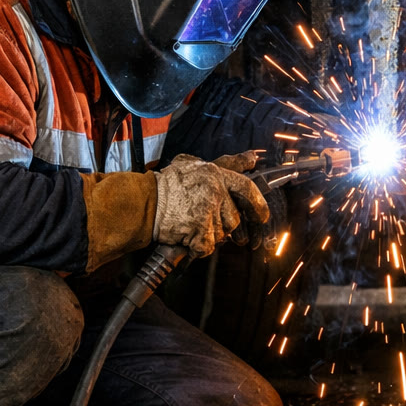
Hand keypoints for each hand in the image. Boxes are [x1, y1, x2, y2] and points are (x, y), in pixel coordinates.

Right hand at [153, 152, 270, 257]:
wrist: (144, 202)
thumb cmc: (165, 185)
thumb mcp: (192, 164)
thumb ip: (223, 163)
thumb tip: (250, 158)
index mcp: (215, 173)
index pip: (247, 187)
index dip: (258, 205)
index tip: (262, 217)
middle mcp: (215, 190)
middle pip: (234, 218)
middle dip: (224, 225)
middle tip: (212, 225)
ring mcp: (208, 211)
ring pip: (222, 233)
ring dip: (210, 235)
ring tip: (191, 225)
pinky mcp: (200, 230)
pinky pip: (208, 246)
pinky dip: (198, 247)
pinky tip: (187, 237)